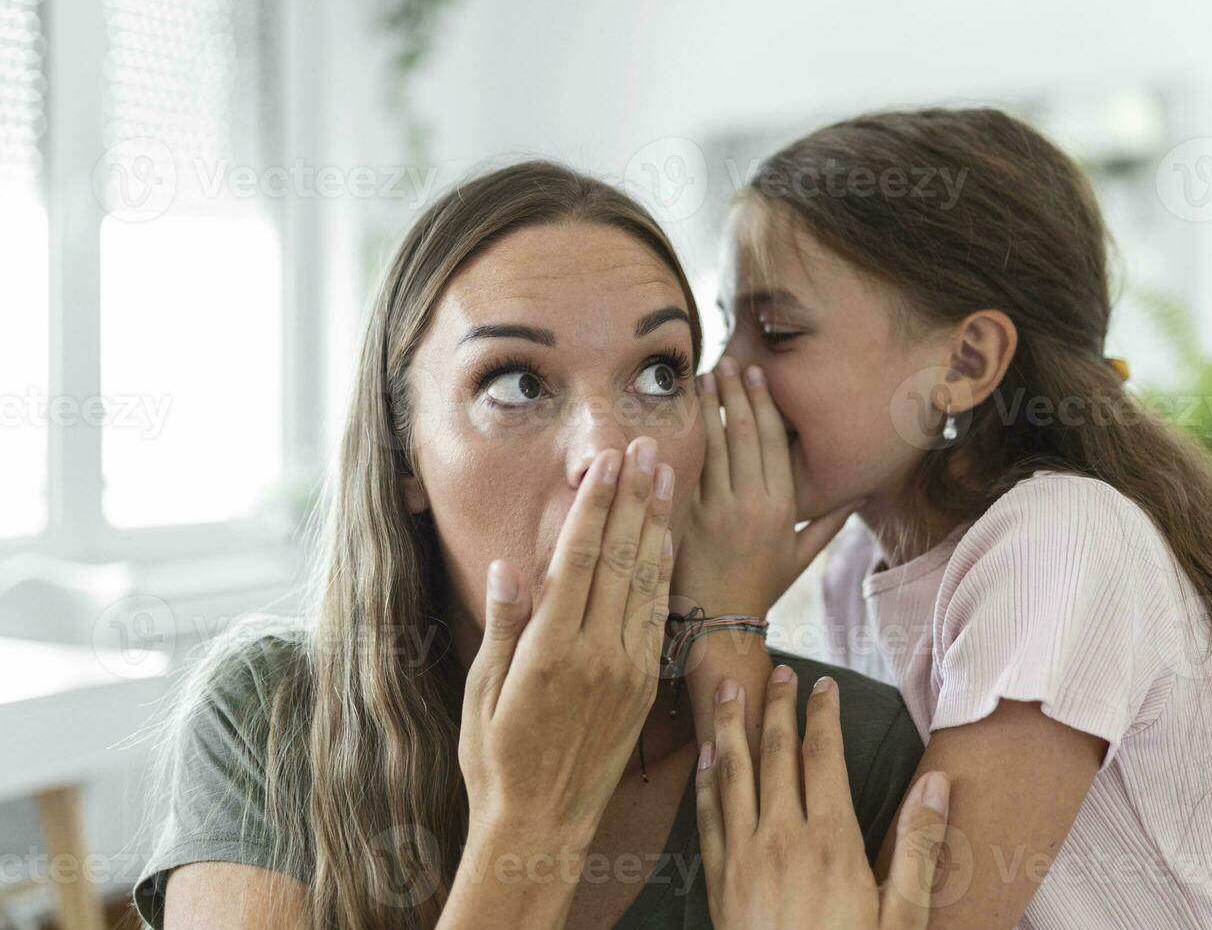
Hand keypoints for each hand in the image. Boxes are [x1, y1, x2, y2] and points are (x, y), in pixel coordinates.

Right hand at [457, 437, 674, 842]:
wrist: (541, 825)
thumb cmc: (496, 759)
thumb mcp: (483, 692)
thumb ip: (503, 626)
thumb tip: (510, 565)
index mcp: (550, 650)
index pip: (580, 558)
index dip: (597, 504)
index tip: (608, 462)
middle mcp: (596, 654)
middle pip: (621, 558)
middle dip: (634, 497)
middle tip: (647, 446)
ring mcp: (627, 670)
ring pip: (647, 581)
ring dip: (657, 524)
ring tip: (667, 476)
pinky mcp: (644, 687)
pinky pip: (657, 616)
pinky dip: (664, 574)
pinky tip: (669, 541)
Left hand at [673, 357, 860, 619]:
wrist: (720, 623)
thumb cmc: (760, 588)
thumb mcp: (800, 557)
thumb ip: (828, 524)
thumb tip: (859, 498)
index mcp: (783, 507)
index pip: (775, 442)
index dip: (765, 404)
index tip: (757, 376)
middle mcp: (753, 503)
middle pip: (745, 434)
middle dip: (736, 394)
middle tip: (728, 361)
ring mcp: (719, 509)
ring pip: (715, 445)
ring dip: (710, 407)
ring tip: (704, 377)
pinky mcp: (689, 517)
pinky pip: (690, 468)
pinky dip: (685, 438)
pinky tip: (679, 414)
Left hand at [696, 664, 950, 929]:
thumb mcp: (903, 916)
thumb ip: (920, 846)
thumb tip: (937, 784)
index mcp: (832, 841)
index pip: (823, 757)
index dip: (823, 715)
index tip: (824, 685)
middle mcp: (782, 838)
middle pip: (775, 754)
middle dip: (776, 706)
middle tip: (777, 671)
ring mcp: (743, 857)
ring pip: (733, 773)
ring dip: (732, 727)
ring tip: (728, 689)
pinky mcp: (718, 880)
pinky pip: (708, 815)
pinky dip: (706, 779)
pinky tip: (706, 755)